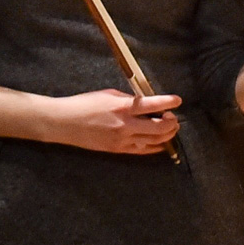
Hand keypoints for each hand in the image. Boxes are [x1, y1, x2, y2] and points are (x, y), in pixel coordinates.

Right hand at [39, 89, 182, 154]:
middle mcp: (125, 125)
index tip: (178, 100)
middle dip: (172, 122)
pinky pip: (143, 150)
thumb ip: (130, 99)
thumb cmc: (85, 104)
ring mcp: (122, 139)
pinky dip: (156, 147)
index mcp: (122, 107)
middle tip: (173, 117)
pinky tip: (162, 143)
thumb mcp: (109, 94)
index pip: (152, 105)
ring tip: (170, 128)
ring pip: (154, 141)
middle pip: (159, 127)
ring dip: (167, 135)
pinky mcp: (118, 149)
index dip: (168, 102)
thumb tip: (147, 102)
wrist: (65, 123)